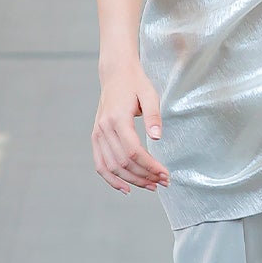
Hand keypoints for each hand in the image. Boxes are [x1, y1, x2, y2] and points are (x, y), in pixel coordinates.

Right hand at [91, 63, 168, 194]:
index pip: (133, 151)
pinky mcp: (96, 137)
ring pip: (112, 167)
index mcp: (117, 118)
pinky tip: (126, 188)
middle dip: (145, 176)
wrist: (115, 74)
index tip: (165, 174)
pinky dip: (111, 179)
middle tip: (163, 182)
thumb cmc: (135, 84)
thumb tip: (157, 137)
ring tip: (151, 186)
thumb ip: (153, 116)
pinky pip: (100, 164)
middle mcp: (104, 128)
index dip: (150, 166)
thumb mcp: (150, 95)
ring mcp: (97, 134)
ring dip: (132, 180)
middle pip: (123, 162)